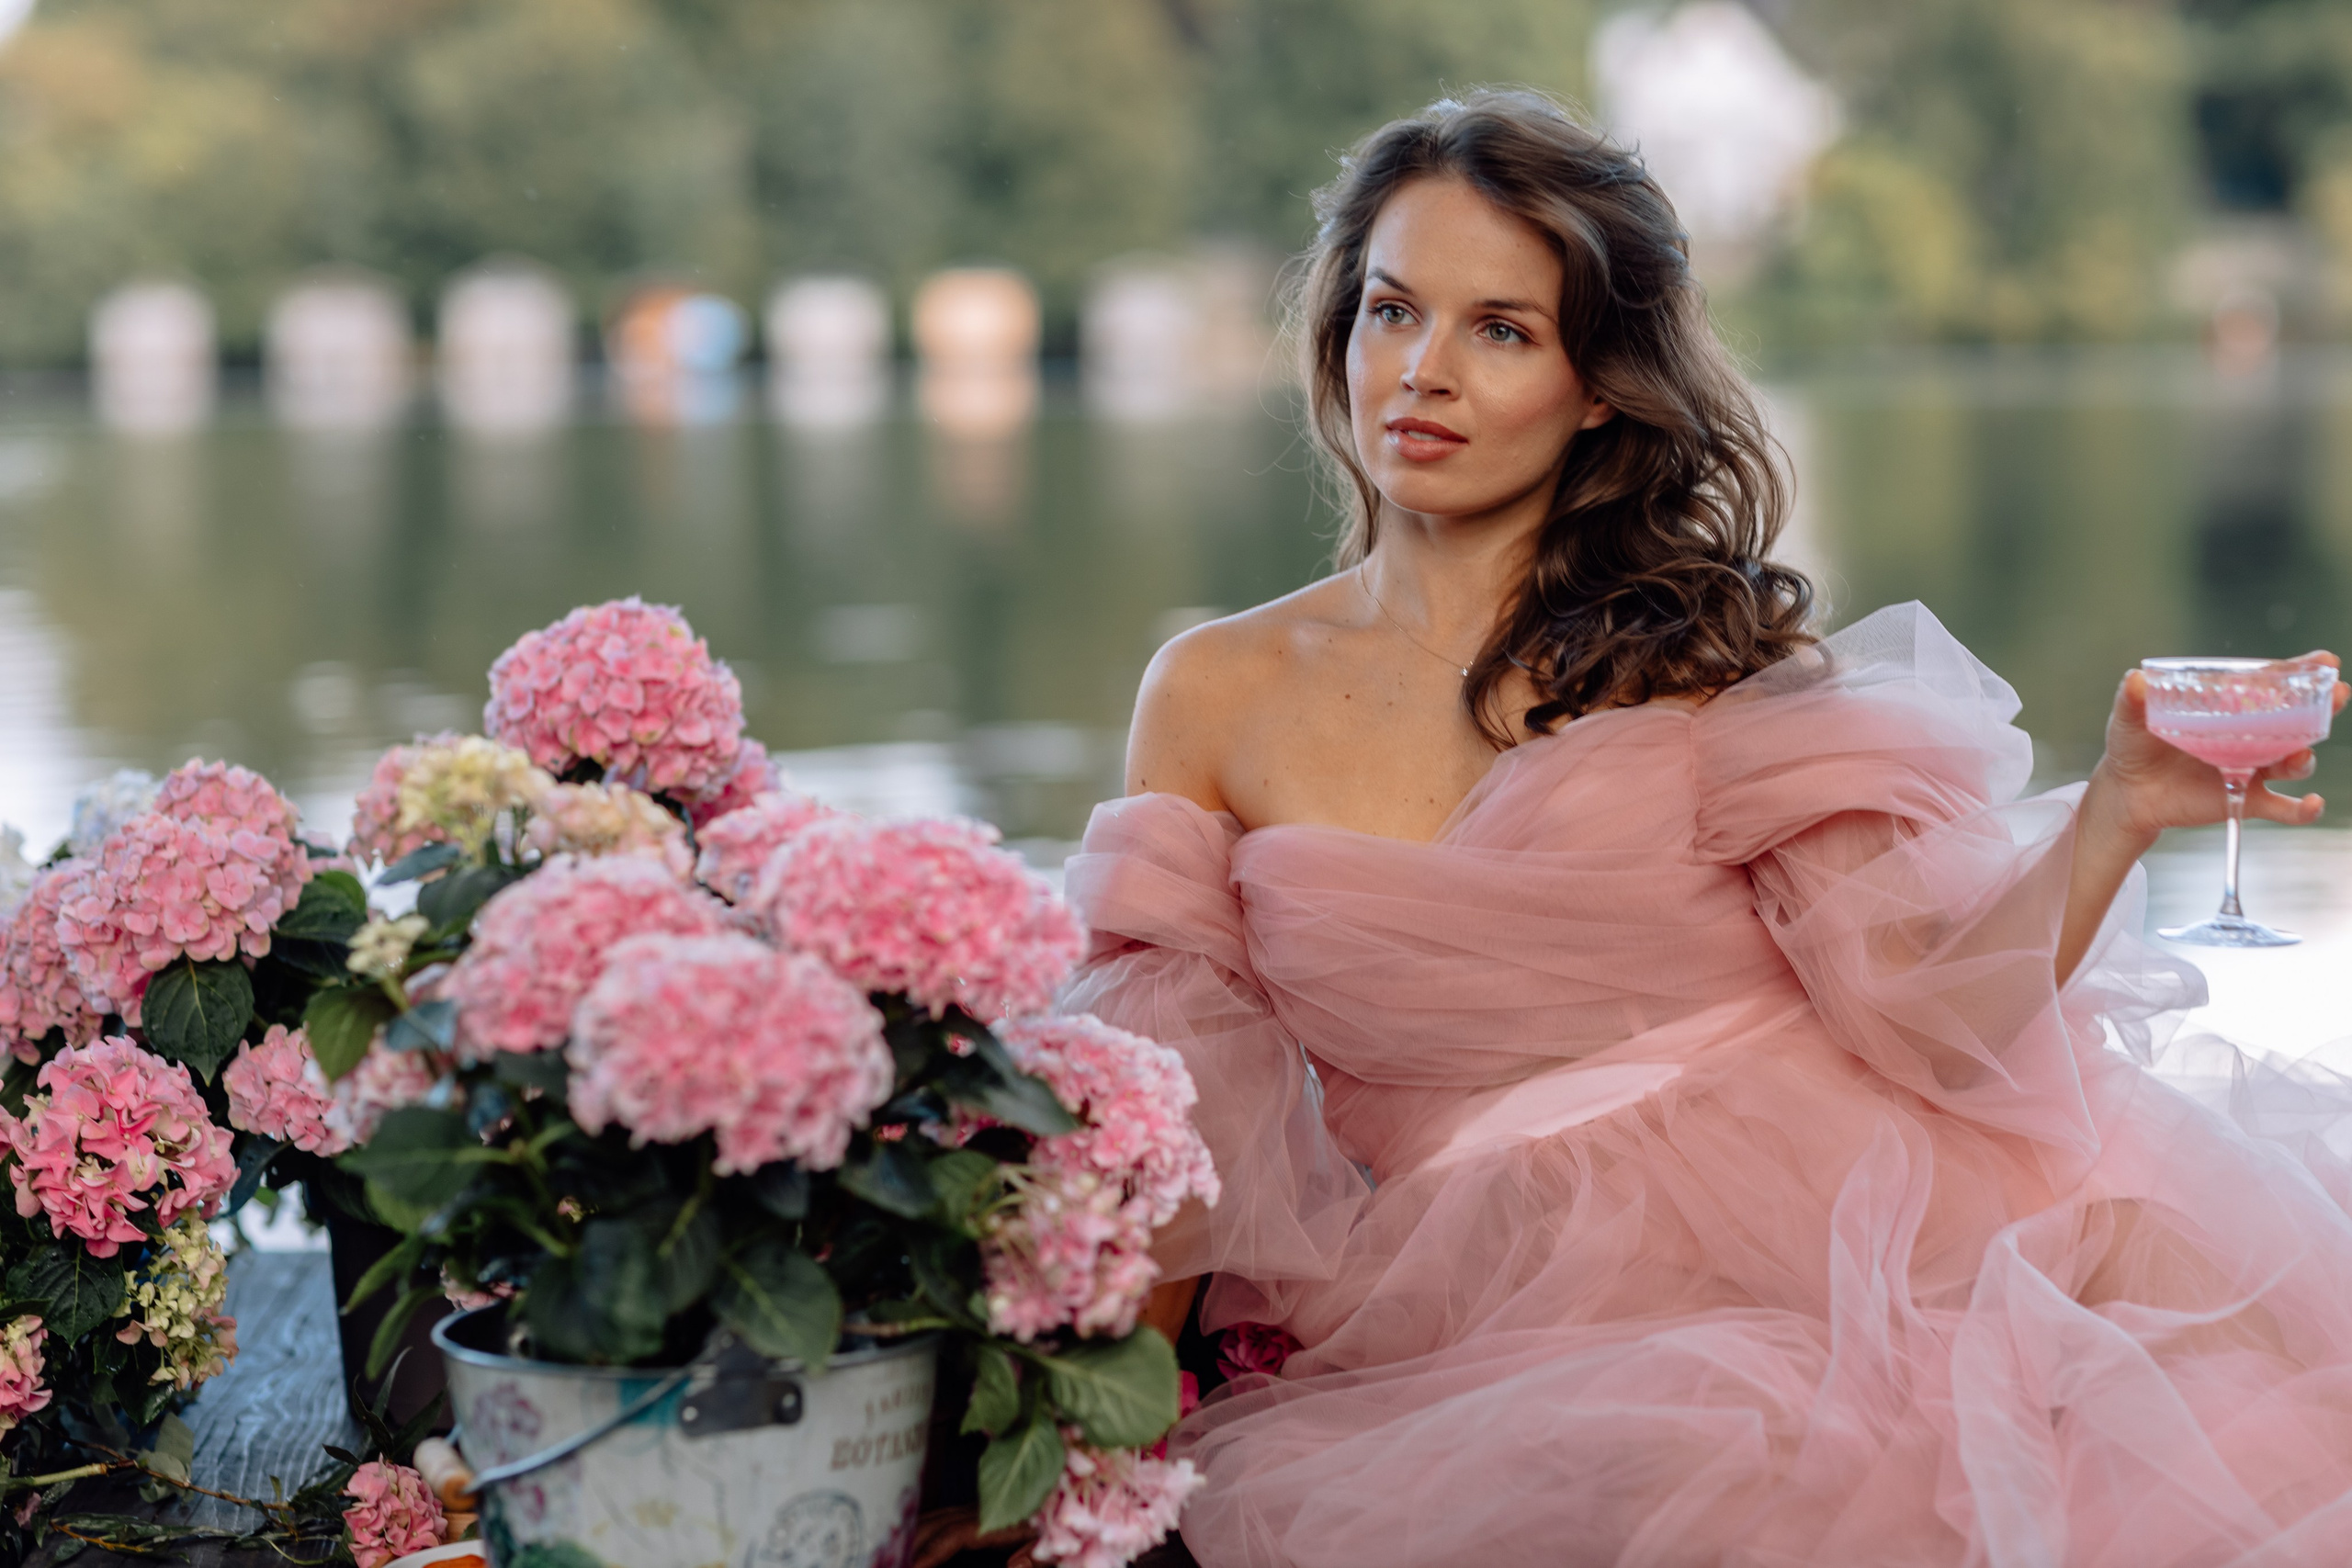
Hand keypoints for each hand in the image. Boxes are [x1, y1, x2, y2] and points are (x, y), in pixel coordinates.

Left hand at [2086, 652, 2345, 847]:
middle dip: (2321, 707)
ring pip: (2293, 762)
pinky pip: (2283, 807)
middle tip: (2336, 694)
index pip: (2272, 684)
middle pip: (2298, 720)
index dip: (2301, 672)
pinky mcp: (2247, 798)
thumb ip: (2134, 699)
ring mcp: (2253, 767)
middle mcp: (2252, 734)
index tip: (2325, 661)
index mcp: (2231, 706)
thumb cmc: (2136, 745)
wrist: (2128, 791)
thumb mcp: (2131, 718)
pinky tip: (2312, 805)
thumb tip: (2135, 680)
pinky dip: (2302, 809)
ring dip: (2303, 758)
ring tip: (2299, 756)